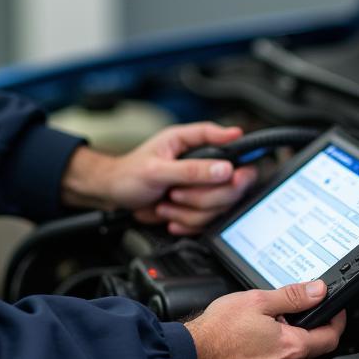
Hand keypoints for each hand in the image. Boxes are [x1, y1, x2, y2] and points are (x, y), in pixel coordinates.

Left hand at [60, 123, 255, 233]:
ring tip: (167, 203)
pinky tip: (171, 215)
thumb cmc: (129, 174)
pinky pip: (209, 220)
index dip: (235, 142)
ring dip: (190, 211)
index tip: (242, 156)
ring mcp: (201, 184)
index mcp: (187, 141)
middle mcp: (199, 161)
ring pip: (220, 204)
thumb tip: (224, 169)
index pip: (218, 135)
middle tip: (176, 193)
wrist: (116, 197)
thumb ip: (191, 170)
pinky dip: (188, 222)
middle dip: (204, 194)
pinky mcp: (199, 205)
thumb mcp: (156, 170)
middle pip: (230, 178)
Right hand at [184, 281, 345, 358]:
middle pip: (310, 351)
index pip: (331, 336)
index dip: (336, 321)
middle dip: (301, 334)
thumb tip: (318, 291)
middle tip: (280, 320)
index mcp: (291, 347)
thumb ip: (292, 296)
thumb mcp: (256, 301)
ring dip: (284, 352)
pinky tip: (251, 355)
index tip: (334, 313)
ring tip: (259, 337)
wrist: (191, 358)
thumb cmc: (218, 331)